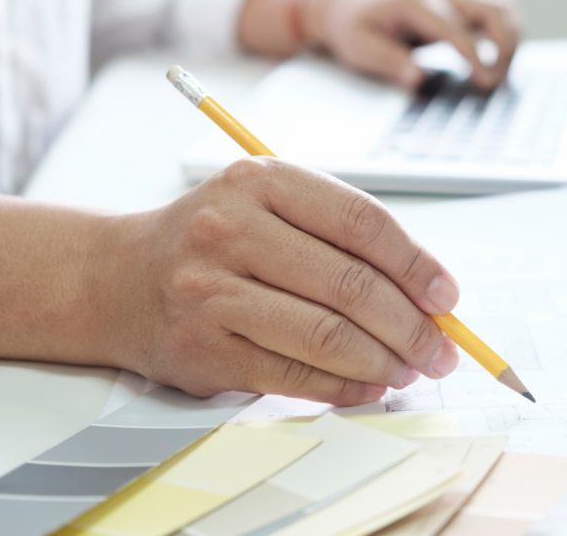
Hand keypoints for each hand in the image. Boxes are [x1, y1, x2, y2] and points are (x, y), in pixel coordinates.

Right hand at [96, 158, 459, 405]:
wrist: (118, 276)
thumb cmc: (216, 238)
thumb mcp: (272, 205)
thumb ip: (343, 236)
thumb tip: (428, 292)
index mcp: (262, 180)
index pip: (362, 222)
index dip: (417, 264)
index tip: (448, 297)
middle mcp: (231, 229)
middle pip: (350, 284)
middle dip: (412, 326)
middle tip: (443, 349)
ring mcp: (211, 291)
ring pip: (325, 335)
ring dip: (384, 361)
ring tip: (410, 369)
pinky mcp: (203, 348)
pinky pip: (293, 375)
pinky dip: (344, 386)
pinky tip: (369, 385)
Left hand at [305, 0, 519, 90]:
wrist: (344, 6)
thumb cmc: (352, 29)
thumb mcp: (361, 50)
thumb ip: (391, 63)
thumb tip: (420, 79)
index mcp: (413, 2)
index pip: (456, 29)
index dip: (475, 57)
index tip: (484, 82)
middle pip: (491, 10)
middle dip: (502, 48)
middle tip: (492, 83)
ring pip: (501, 7)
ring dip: (510, 41)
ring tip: (498, 72)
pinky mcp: (459, 2)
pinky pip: (495, 11)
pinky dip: (504, 34)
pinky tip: (495, 59)